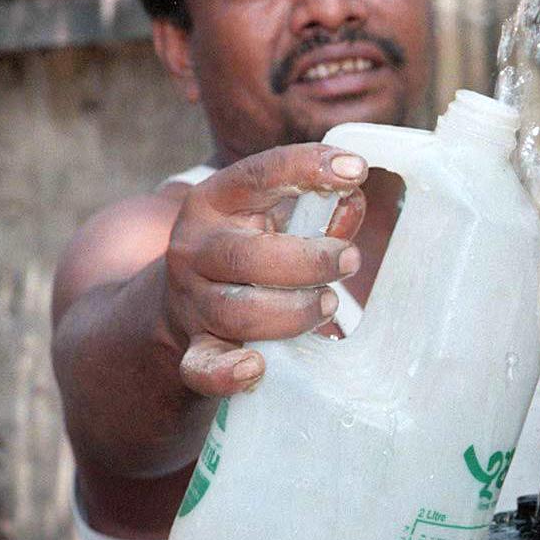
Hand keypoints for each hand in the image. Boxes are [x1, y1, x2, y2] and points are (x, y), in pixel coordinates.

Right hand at [164, 145, 367, 397]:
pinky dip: (229, 372)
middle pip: (248, 257)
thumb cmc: (250, 251)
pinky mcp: (194, 350)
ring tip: (328, 303)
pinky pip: (204, 366)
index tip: (357, 170)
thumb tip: (353, 198)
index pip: (258, 175)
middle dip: (310, 260)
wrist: (182, 306)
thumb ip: (318, 208)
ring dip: (294, 312)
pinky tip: (256, 366)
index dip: (308, 168)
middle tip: (350, 260)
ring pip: (240, 312)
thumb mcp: (275, 218)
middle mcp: (195, 249)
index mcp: (215, 202)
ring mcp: (192, 302)